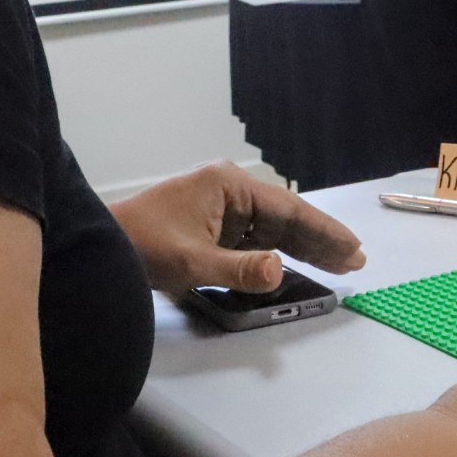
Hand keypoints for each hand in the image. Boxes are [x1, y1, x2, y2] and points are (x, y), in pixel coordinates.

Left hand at [109, 161, 365, 295]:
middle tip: (356, 260)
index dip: (322, 231)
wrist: (99, 248)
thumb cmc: (143, 246)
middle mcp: (228, 192)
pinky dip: (277, 252)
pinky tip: (297, 263)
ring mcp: (220, 209)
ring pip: (272, 229)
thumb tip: (280, 270)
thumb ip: (239, 269)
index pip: (287, 209)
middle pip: (285, 217)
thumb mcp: (192, 261)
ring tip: (339, 263)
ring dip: (303, 247)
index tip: (352, 246)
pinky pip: (254, 239)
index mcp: (228, 187)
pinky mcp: (211, 227)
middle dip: (320, 239)